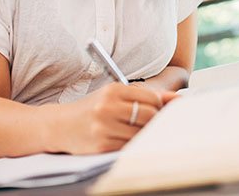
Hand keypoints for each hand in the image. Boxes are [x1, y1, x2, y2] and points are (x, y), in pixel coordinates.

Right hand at [53, 83, 177, 153]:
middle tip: (151, 122)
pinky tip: (124, 138)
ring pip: (140, 133)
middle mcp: (107, 107)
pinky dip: (131, 144)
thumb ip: (147, 96)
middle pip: (148, 116)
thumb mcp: (116, 95)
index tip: (157, 110)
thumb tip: (177, 98)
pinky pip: (128, 147)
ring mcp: (104, 128)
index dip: (159, 106)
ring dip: (143, 134)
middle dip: (154, 121)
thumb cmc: (94, 108)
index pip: (151, 98)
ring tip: (135, 130)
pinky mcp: (101, 146)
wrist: (61, 126)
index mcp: (113, 90)